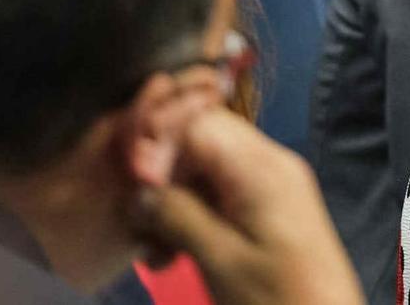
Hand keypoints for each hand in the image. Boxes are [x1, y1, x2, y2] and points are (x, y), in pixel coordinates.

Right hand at [131, 108, 362, 304]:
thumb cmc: (278, 298)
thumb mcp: (220, 260)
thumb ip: (178, 216)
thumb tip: (140, 192)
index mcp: (261, 166)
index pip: (197, 123)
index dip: (157, 149)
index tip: (132, 191)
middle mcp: (270, 163)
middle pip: (200, 144)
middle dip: (162, 181)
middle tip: (137, 230)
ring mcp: (273, 185)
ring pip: (206, 172)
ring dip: (173, 206)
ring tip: (154, 256)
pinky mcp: (271, 208)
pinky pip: (222, 195)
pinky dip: (194, 218)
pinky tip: (172, 256)